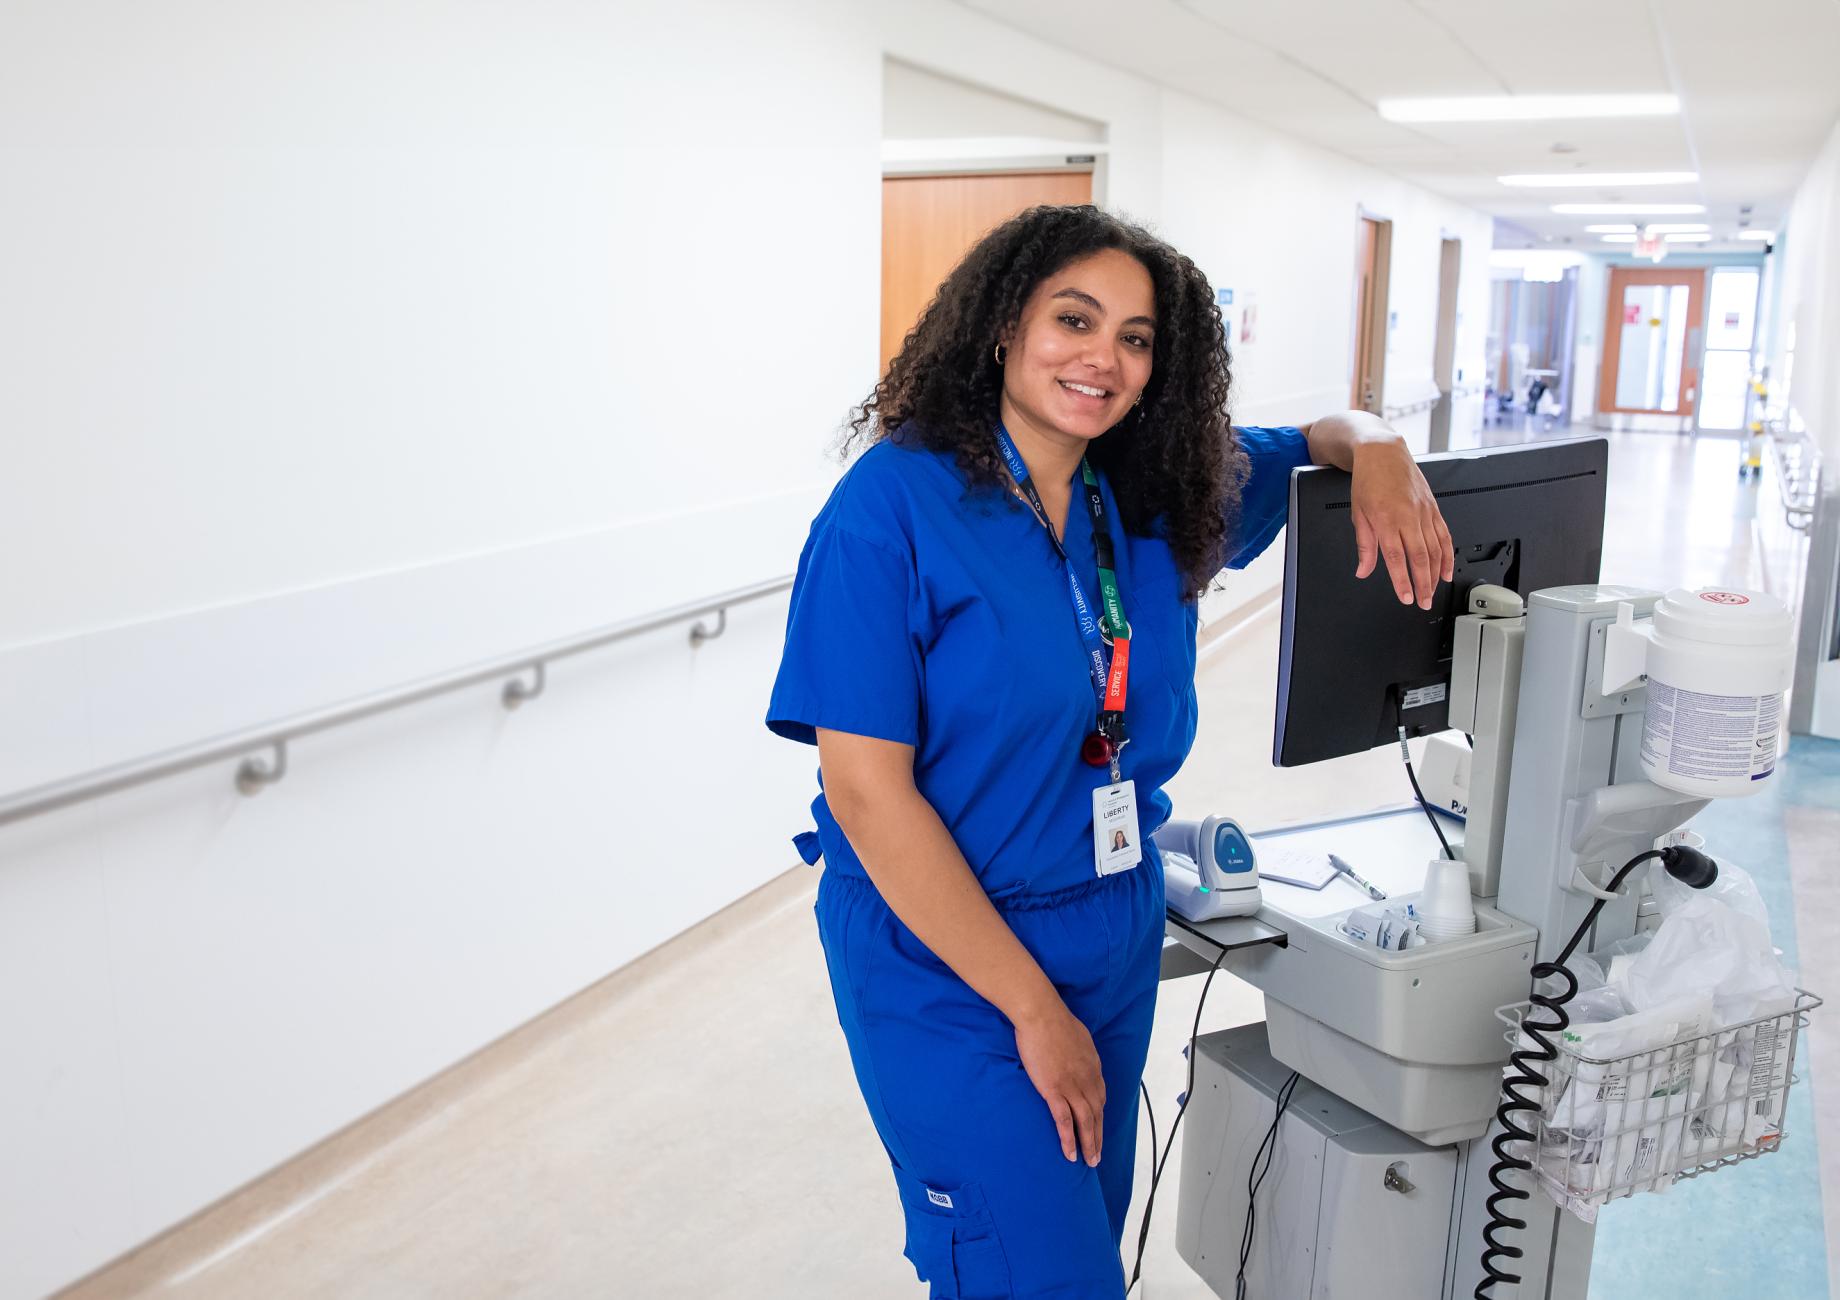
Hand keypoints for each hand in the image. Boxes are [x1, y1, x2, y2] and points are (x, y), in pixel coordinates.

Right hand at [1014, 1002, 1106, 1165]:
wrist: (1042, 1014)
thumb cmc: (1054, 1019)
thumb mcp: (1078, 1036)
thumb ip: (1080, 1050)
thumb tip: (1077, 1054)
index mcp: (1093, 1066)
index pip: (1100, 1096)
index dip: (1099, 1114)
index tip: (1098, 1126)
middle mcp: (1087, 1079)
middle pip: (1097, 1114)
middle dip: (1099, 1136)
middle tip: (1098, 1156)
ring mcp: (1072, 1086)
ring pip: (1086, 1122)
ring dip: (1089, 1144)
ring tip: (1089, 1161)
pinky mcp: (1054, 1090)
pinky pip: (1064, 1121)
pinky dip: (1069, 1139)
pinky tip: (1071, 1153)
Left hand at [1350, 438, 1453, 608]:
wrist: (1382, 452)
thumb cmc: (1368, 480)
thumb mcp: (1358, 514)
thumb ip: (1364, 546)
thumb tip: (1363, 571)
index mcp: (1386, 519)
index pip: (1397, 558)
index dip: (1403, 581)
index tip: (1406, 597)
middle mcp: (1408, 516)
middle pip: (1420, 557)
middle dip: (1423, 583)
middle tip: (1423, 601)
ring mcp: (1424, 511)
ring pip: (1435, 548)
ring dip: (1436, 573)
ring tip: (1433, 591)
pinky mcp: (1433, 507)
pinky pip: (1444, 534)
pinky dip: (1447, 554)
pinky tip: (1446, 569)